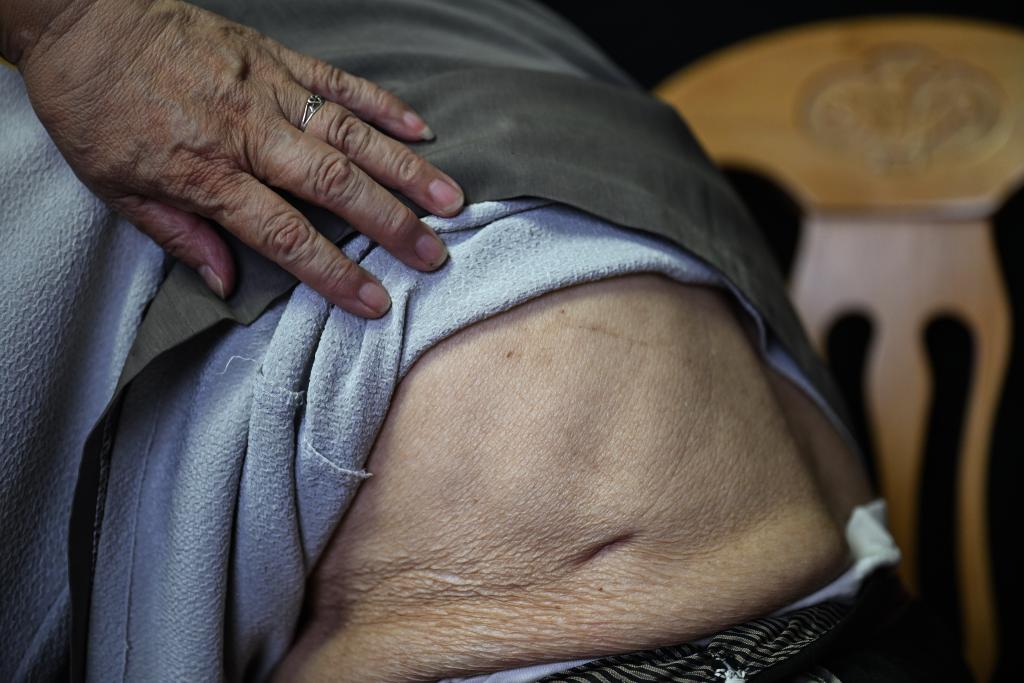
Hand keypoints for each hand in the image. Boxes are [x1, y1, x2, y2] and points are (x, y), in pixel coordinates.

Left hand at [14, 0, 463, 316]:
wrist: (81, 17)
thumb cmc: (95, 107)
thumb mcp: (115, 185)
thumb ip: (178, 235)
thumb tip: (226, 285)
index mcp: (207, 172)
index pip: (283, 233)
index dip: (333, 272)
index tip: (375, 301)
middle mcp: (248, 132)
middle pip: (332, 184)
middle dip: (389, 223)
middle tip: (434, 254)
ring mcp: (269, 90)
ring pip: (349, 133)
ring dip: (403, 169)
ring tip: (449, 199)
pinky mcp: (276, 57)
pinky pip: (339, 81)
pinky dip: (382, 105)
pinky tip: (419, 129)